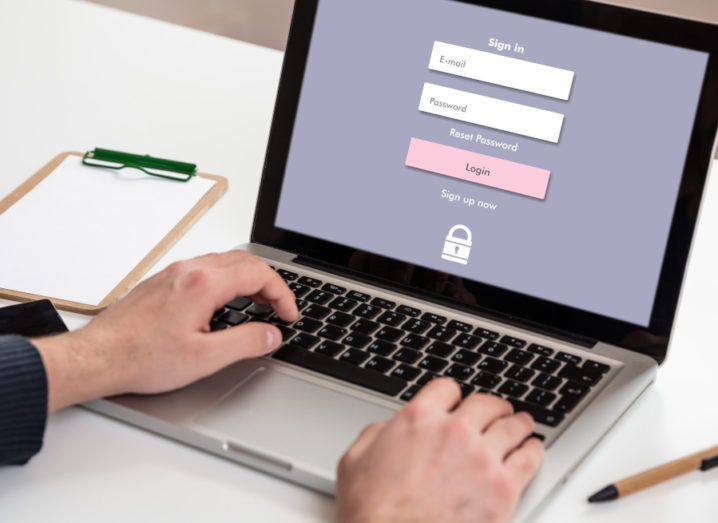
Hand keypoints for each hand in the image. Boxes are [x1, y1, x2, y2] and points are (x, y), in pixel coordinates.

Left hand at [32, 251, 297, 411]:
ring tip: (259, 304)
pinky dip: (228, 280)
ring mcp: (174, 273)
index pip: (259, 274)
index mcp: (203, 284)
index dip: (282, 294)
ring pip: (225, 262)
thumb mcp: (205, 358)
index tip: (288, 314)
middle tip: (279, 309)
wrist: (98, 357)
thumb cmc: (140, 357)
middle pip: (245, 261)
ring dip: (249, 279)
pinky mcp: (164, 281)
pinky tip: (226, 301)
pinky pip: (206, 268)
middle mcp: (189, 270)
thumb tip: (271, 334)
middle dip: (270, 283)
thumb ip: (246, 342)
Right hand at [337, 379, 543, 522]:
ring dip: (518, 422)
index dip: (453, 396)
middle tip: (497, 410)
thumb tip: (389, 430)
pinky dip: (533, 450)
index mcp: (419, 418)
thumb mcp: (355, 460)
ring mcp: (482, 458)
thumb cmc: (373, 511)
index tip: (457, 402)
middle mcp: (454, 431)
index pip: (447, 388)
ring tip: (522, 424)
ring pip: (512, 426)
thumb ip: (377, 434)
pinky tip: (532, 448)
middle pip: (486, 403)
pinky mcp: (503, 488)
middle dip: (492, 405)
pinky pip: (529, 458)